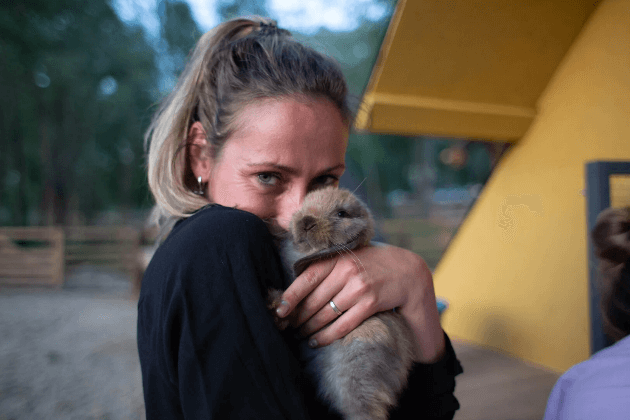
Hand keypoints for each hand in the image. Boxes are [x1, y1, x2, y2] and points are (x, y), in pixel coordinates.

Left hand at [276, 243, 445, 362]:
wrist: (407, 271)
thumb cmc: (372, 264)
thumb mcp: (350, 257)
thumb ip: (328, 266)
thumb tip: (296, 287)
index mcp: (338, 258)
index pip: (306, 278)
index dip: (290, 296)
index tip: (280, 311)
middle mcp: (347, 271)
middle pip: (314, 300)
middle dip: (299, 317)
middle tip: (289, 327)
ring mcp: (359, 288)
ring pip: (325, 314)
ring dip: (310, 329)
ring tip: (301, 334)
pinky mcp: (370, 303)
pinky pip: (342, 325)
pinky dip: (326, 336)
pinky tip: (316, 341)